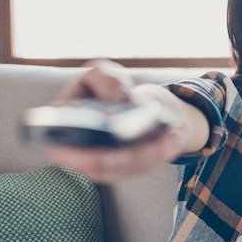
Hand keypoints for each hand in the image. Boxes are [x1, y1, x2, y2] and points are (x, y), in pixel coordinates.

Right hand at [46, 59, 187, 182]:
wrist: (121, 99)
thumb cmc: (103, 87)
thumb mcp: (99, 73)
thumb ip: (104, 79)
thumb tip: (120, 100)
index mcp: (62, 132)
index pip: (64, 152)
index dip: (84, 157)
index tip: (108, 153)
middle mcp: (81, 156)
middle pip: (107, 165)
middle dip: (135, 154)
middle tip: (162, 136)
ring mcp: (105, 166)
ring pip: (132, 167)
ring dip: (158, 151)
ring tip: (177, 130)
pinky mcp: (127, 168)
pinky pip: (147, 165)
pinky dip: (165, 149)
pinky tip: (179, 132)